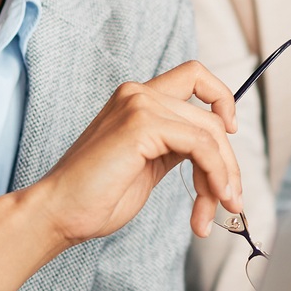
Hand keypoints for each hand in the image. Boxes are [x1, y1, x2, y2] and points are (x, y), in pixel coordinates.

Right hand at [34, 61, 242, 247]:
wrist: (59, 212)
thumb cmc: (97, 197)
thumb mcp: (148, 164)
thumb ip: (176, 147)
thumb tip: (217, 152)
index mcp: (136, 99)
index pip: (195, 76)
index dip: (222, 98)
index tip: (231, 133)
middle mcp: (138, 93)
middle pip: (210, 116)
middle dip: (227, 164)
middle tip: (229, 202)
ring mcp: (139, 105)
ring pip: (211, 132)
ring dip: (222, 177)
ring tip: (211, 214)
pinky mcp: (142, 124)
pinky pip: (201, 144)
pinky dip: (214, 174)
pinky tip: (208, 203)